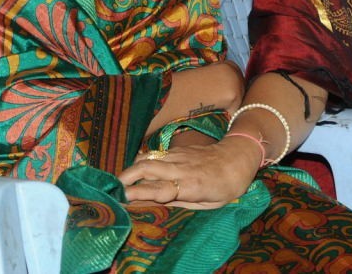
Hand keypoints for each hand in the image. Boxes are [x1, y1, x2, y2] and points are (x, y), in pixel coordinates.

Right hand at [119, 134, 263, 209]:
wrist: (237, 159)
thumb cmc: (224, 188)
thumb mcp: (205, 204)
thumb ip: (179, 202)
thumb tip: (153, 202)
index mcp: (189, 186)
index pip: (157, 189)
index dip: (137, 193)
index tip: (122, 198)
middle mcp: (180, 168)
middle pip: (146, 167)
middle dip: (126, 176)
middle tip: (114, 188)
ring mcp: (178, 155)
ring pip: (148, 157)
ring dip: (132, 168)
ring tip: (122, 180)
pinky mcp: (178, 148)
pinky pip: (156, 154)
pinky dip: (143, 161)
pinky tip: (138, 170)